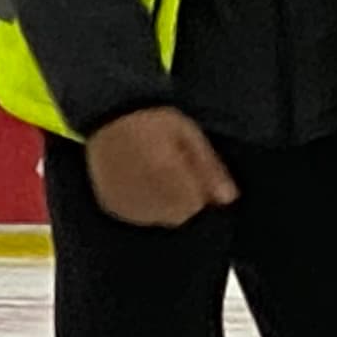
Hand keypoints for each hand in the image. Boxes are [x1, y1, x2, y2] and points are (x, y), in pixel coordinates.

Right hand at [87, 105, 238, 228]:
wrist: (107, 119)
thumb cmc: (152, 122)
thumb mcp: (188, 135)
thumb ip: (210, 168)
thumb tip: (229, 199)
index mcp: (165, 170)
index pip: (196, 203)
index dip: (197, 188)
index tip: (188, 167)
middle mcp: (144, 191)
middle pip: (180, 213)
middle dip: (183, 196)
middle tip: (171, 169)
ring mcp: (126, 201)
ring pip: (160, 217)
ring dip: (164, 202)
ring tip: (154, 173)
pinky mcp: (113, 205)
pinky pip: (139, 216)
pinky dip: (145, 205)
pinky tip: (140, 182)